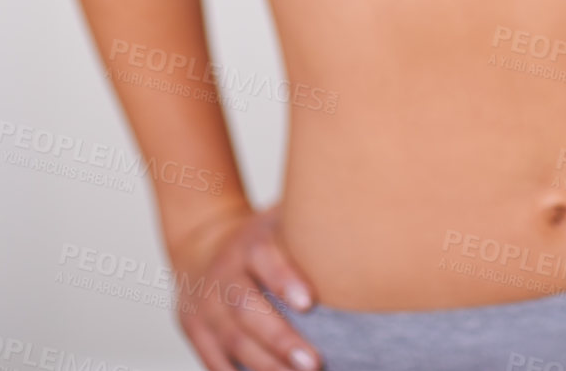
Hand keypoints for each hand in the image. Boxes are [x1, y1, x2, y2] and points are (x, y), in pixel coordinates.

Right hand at [169, 201, 321, 370]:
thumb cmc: (261, 235)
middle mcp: (224, 274)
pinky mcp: (195, 333)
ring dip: (265, 366)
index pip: (264, 257)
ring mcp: (205, 306)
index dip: (283, 279)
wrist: (201, 244)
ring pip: (232, 341)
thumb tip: (370, 210)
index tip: (310, 302)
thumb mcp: (279, 218)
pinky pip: (214, 362)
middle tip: (314, 363)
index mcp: (248, 243)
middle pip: (245, 309)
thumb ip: (311, 221)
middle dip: (279, 339)